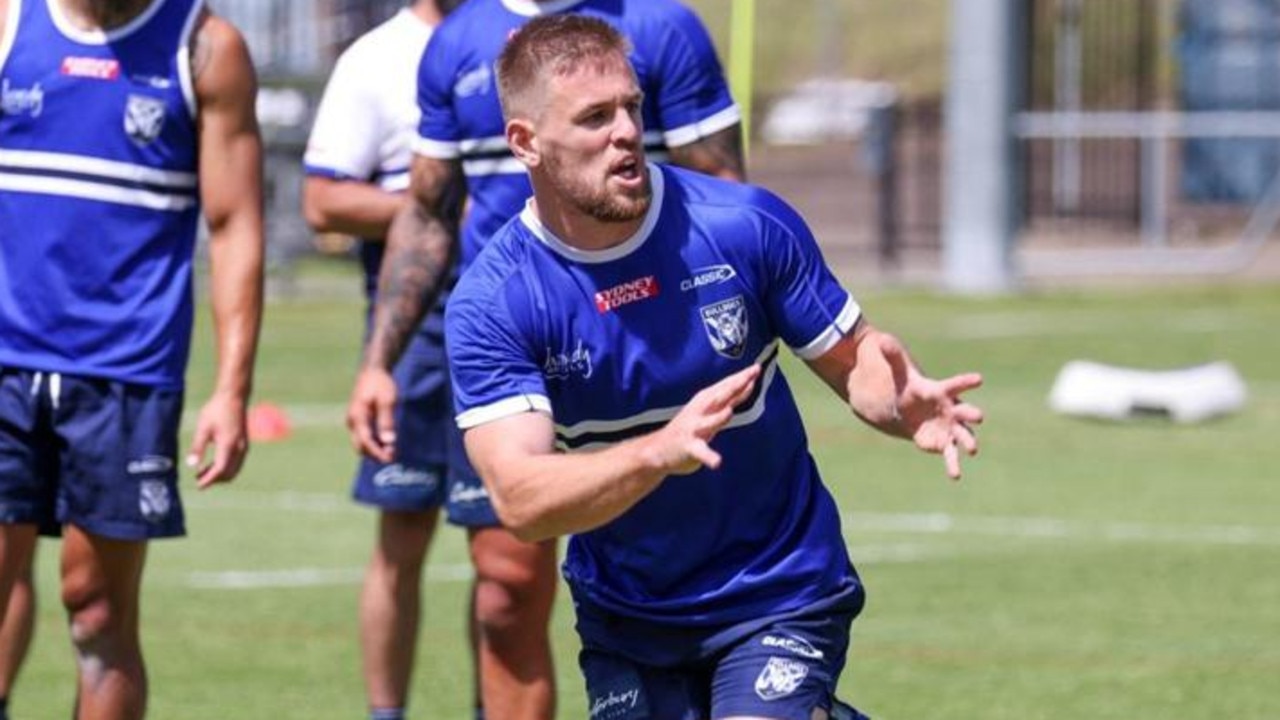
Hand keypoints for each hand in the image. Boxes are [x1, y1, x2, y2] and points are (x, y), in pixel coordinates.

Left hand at [187, 392, 249, 488]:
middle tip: (198, 479)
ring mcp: (243, 446)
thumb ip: (198, 447)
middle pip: (229, 473)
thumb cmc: (216, 410)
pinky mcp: (244, 444)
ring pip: (234, 469)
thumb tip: (191, 465)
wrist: (234, 397)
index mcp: (228, 444)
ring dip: (220, 475)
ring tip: (202, 472)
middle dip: (214, 479)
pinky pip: (237, 463)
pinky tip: (212, 463)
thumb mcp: (203, 427)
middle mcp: (239, 448)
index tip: (198, 486)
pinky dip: (225, 468)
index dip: (209, 480)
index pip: (220, 470)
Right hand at [347, 367, 397, 462]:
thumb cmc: (380, 384)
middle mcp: (352, 421)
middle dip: (374, 454)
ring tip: (391, 452)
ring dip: (374, 450)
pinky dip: (374, 443)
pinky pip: (364, 437)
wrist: (372, 371)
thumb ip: (386, 421)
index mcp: (357, 416)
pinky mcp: (359, 421)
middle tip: (392, 458)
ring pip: (361, 442)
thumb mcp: (387, 400)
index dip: (376, 452)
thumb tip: (388, 441)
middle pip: (360, 445)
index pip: (365, 440)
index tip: (389, 459)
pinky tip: (386, 444)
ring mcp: (354, 421)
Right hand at [646, 364, 760, 475]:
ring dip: (718, 417)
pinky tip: (717, 462)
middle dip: (734, 386)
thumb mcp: (709, 409)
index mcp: (706, 401)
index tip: (756, 368)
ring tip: (729, 412)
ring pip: (708, 422)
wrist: (658, 449)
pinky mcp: (689, 447)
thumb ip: (729, 400)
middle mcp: (700, 411)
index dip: (741, 377)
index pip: (726, 387)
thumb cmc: (689, 427)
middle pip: (720, 397)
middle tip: (750, 376)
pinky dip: (708, 456)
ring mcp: (694, 429)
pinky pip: (700, 452)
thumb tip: (749, 384)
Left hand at [880, 335, 983, 479]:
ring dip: (968, 441)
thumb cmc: (904, 386)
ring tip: (973, 450)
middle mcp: (948, 409)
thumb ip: (892, 356)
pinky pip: (948, 454)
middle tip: (979, 416)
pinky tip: (955, 475)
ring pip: (961, 435)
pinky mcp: (939, 442)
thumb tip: (880, 339)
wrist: (901, 407)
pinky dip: (952, 463)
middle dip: (970, 414)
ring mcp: (946, 427)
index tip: (979, 378)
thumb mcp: (896, 371)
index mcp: (938, 391)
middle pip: (962, 411)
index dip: (965, 382)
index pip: (954, 385)